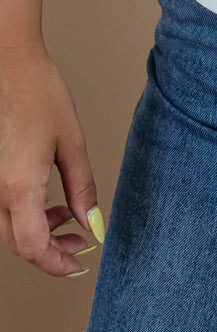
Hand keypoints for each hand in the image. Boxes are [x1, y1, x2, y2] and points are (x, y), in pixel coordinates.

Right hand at [0, 47, 100, 276]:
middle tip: (81, 244)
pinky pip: (4, 210)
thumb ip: (82, 189)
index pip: (34, 248)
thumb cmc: (39, 95)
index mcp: (19, 188)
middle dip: (52, 251)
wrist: (11, 68)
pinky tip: (48, 203)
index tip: (79, 264)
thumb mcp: (71, 144)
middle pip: (20, 244)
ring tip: (69, 218)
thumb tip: (92, 223)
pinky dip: (27, 216)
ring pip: (11, 230)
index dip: (57, 264)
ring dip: (40, 233)